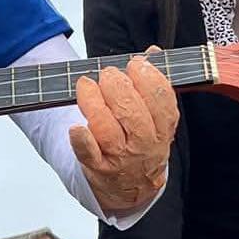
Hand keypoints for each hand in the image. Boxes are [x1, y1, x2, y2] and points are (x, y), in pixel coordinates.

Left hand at [69, 46, 179, 215]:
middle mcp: (144, 144)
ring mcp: (121, 157)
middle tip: (107, 74)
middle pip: (132, 111)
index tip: (135, 64)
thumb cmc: (140, 143)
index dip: (148, 77)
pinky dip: (81, 140)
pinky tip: (76, 128)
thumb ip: (153, 84)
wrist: (131, 186)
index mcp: (162, 128)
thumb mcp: (155, 117)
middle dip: (117, 85)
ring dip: (94, 102)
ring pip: (108, 128)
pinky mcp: (97, 166)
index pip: (161, 100)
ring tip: (86, 86)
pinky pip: (88, 153)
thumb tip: (152, 52)